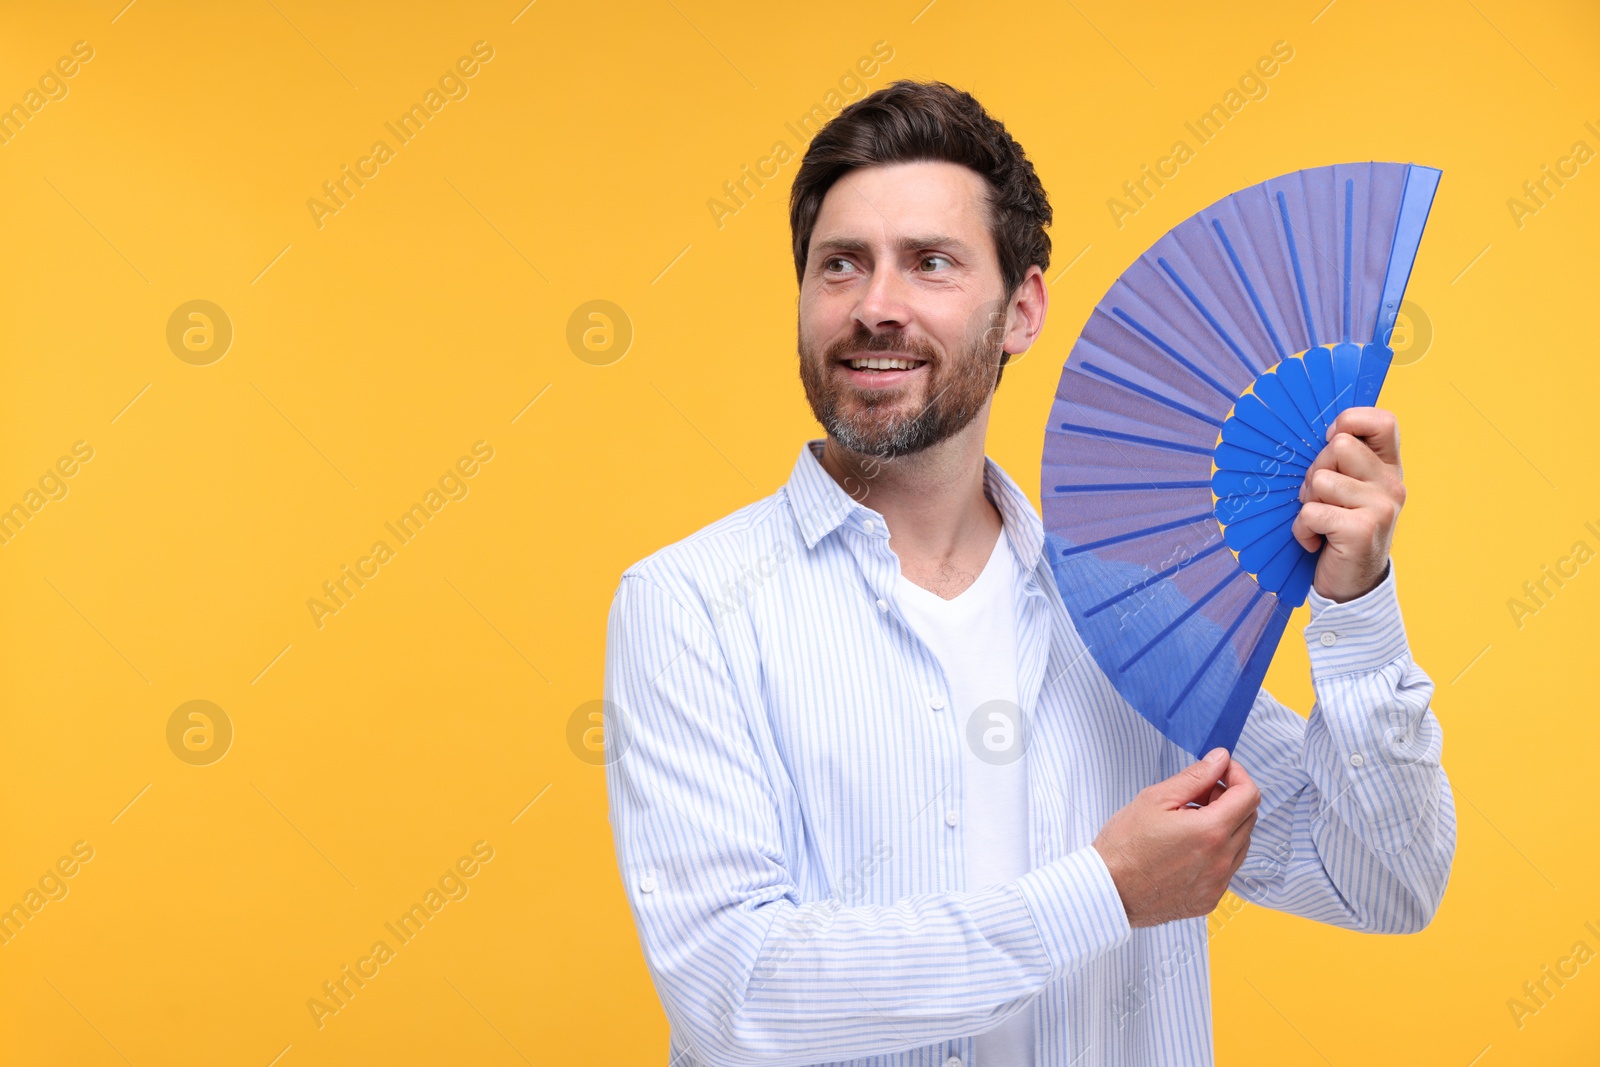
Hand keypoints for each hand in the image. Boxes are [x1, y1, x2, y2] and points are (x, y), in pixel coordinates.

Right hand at [1091, 749, 1260, 927]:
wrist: (1109, 891)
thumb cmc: (1124, 846)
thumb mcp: (1155, 799)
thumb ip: (1194, 777)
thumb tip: (1219, 760)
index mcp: (1210, 832)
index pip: (1249, 795)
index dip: (1237, 775)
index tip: (1222, 770)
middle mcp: (1221, 860)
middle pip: (1248, 818)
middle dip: (1230, 797)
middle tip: (1199, 793)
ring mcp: (1218, 883)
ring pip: (1241, 843)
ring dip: (1225, 825)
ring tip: (1189, 821)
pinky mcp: (1210, 898)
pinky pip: (1227, 867)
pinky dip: (1217, 850)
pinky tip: (1188, 846)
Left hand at [1291, 407, 1406, 602]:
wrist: (1352, 586)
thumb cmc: (1339, 530)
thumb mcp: (1346, 490)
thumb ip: (1341, 462)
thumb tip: (1321, 433)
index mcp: (1388, 467)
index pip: (1382, 421)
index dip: (1348, 422)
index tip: (1330, 444)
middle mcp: (1391, 483)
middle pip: (1338, 446)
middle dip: (1315, 471)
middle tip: (1320, 499)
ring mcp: (1381, 507)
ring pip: (1321, 480)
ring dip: (1308, 502)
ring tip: (1321, 522)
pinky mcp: (1362, 530)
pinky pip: (1311, 512)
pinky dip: (1302, 530)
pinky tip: (1316, 542)